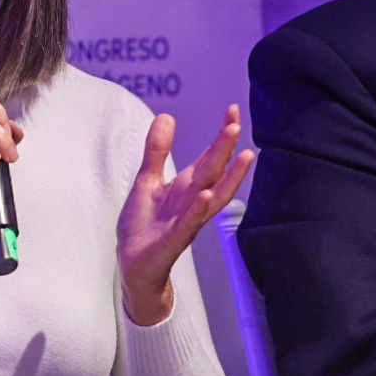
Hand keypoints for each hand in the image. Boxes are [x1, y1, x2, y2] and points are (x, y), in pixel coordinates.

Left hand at [116, 105, 254, 324]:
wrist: (132, 264)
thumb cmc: (144, 226)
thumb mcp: (147, 181)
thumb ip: (157, 151)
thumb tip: (167, 117)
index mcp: (186, 187)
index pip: (209, 157)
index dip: (220, 135)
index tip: (232, 110)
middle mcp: (192, 202)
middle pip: (214, 172)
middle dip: (225, 148)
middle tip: (236, 123)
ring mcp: (186, 221)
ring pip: (212, 197)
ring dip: (227, 178)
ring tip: (242, 155)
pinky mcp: (174, 240)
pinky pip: (190, 223)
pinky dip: (199, 210)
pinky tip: (207, 195)